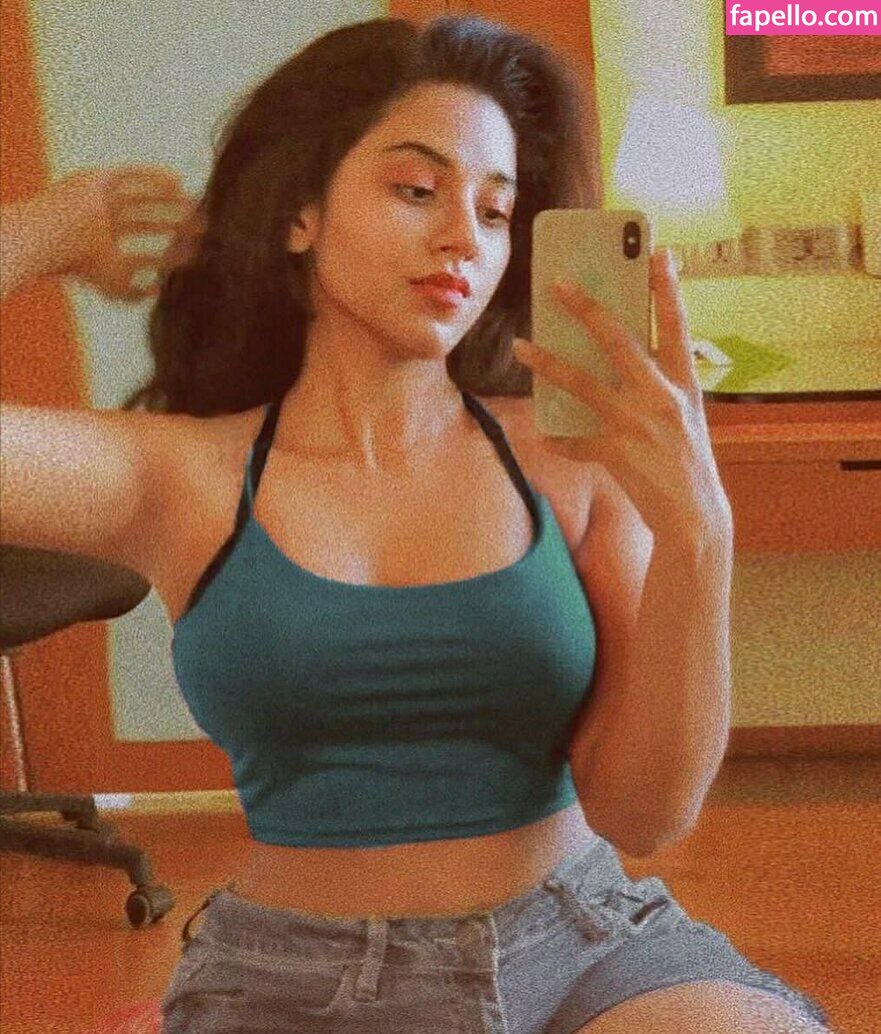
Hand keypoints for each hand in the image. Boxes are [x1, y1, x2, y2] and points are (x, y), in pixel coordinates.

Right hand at [43, 164, 197, 302]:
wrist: (55, 238)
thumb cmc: (83, 265)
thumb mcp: (112, 286)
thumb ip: (134, 292)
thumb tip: (156, 290)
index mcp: (104, 247)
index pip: (143, 250)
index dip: (170, 251)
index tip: (195, 249)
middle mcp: (101, 221)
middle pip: (144, 221)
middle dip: (174, 224)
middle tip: (201, 226)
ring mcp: (98, 200)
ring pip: (140, 198)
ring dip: (168, 200)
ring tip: (194, 205)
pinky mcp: (96, 179)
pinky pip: (129, 175)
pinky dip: (153, 177)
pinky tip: (177, 181)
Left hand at [512, 248, 731, 541]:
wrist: (694, 517)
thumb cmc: (685, 462)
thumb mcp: (682, 417)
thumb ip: (655, 387)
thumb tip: (611, 362)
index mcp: (684, 383)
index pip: (676, 326)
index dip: (667, 288)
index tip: (658, 251)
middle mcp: (662, 396)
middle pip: (618, 341)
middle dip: (587, 308)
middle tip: (558, 283)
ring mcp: (638, 423)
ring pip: (581, 382)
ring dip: (547, 362)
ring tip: (520, 346)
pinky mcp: (617, 452)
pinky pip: (575, 440)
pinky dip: (561, 439)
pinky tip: (548, 437)